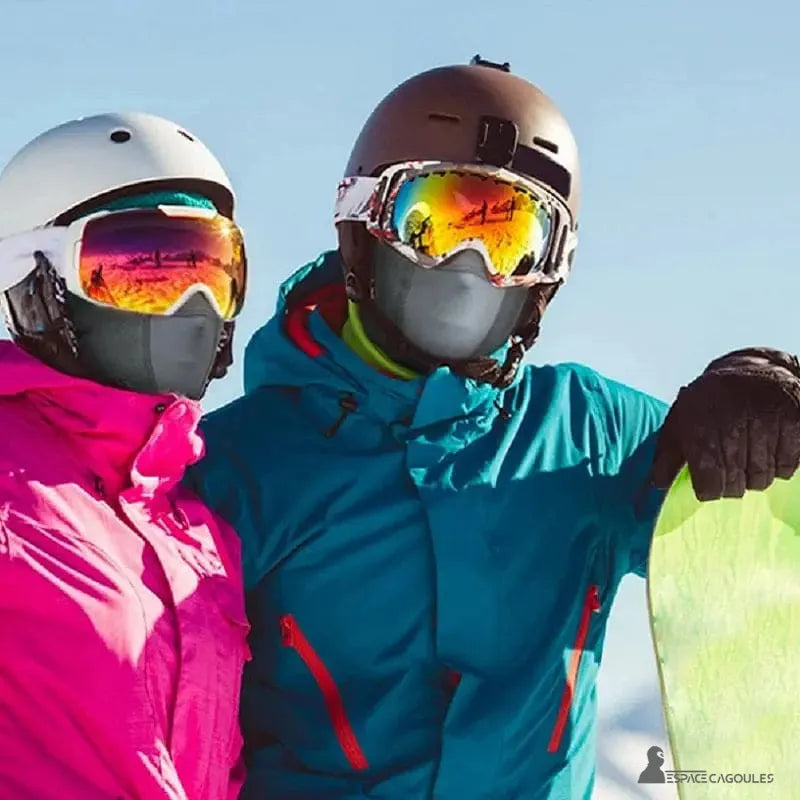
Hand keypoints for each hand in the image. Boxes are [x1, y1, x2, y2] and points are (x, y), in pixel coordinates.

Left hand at [650, 348, 799, 499]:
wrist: (749, 372)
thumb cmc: (709, 402)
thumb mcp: (679, 423)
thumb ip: (667, 456)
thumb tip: (657, 484)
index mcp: (701, 435)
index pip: (710, 489)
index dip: (710, 488)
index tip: (709, 478)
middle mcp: (733, 433)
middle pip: (736, 488)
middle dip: (732, 480)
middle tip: (731, 460)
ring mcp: (766, 430)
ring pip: (762, 480)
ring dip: (755, 472)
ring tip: (749, 447)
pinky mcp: (793, 426)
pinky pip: (786, 468)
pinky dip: (778, 462)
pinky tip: (768, 443)